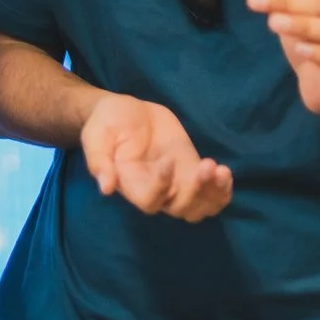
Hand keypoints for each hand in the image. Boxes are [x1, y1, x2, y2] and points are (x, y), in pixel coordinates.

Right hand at [80, 93, 232, 220]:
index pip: (150, 201)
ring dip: (213, 195)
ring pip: (198, 208)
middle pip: (180, 209)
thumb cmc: (107, 122)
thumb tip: (106, 188)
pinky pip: (210, 194)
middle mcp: (155, 190)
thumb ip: (98, 160)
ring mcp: (176, 183)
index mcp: (130, 184)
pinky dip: (221, 191)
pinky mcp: (191, 171)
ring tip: (220, 170)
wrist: (125, 110)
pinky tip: (224, 172)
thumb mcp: (96, 135)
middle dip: (196, 191)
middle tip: (206, 164)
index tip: (167, 160)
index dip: (162, 187)